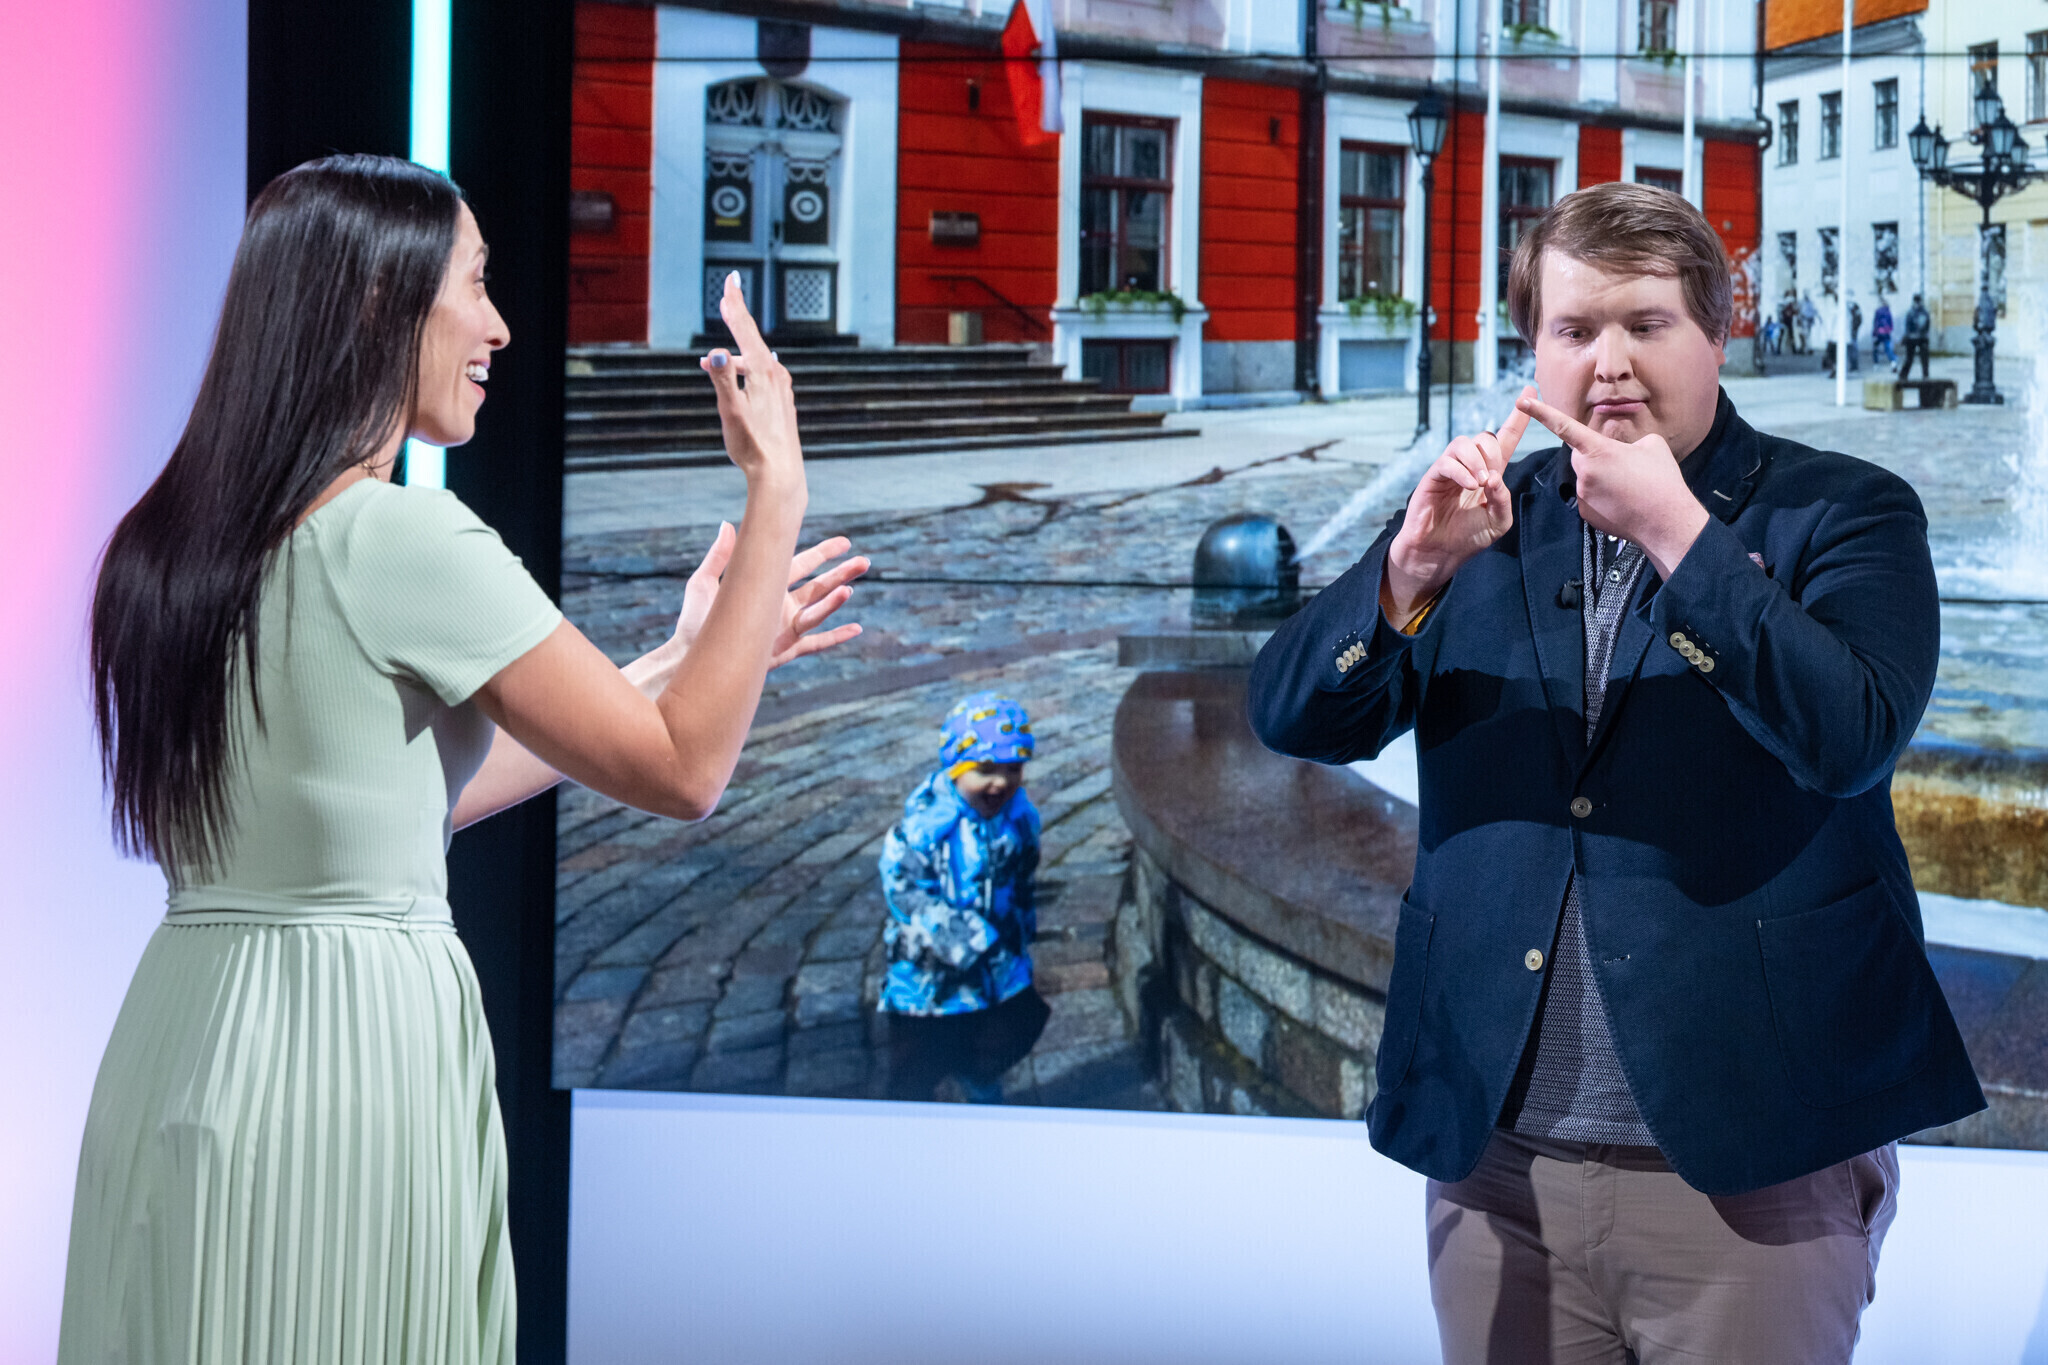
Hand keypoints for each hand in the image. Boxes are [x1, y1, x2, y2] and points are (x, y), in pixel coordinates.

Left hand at [659, 524, 868, 678]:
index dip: (823, 554)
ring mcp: (784, 627)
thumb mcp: (704, 583)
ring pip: (819, 610)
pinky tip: (855, 629)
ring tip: (850, 589)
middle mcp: (779, 605)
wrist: (689, 658)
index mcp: (765, 585)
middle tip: (865, 562)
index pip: (802, 564)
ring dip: (835, 600)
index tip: (844, 543)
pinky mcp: (783, 649)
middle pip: (818, 585)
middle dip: (841, 574)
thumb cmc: (694, 622)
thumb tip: (728, 524)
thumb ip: (720, 555)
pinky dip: (835, 637)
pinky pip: (815, 643)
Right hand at [700, 273, 803, 489]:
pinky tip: (747, 376)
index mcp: (762, 371)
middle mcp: (776, 375)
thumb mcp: (731, 412)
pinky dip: (748, 368)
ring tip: (712, 361)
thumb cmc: (753, 446)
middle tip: (729, 294)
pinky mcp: (783, 403)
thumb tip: (714, 353)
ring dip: (736, 352)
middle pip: (753, 338)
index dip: (735, 303)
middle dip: (738, 316)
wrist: (780, 476)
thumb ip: (722, 380)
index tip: (732, 279)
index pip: (745, 328)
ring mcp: (782, 389)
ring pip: (757, 360)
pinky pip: (764, 375)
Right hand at [1383, 386, 1535, 621]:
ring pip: (1463, 443)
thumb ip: (1504, 499)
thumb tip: (1494, 477)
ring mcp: (1450, 470)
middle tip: (1491, 478)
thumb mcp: (1498, 522)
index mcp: (1489, 474)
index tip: (1530, 391)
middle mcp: (1469, 467)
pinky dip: (1461, 471)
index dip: (1518, 418)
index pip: (1505, 438)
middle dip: (1491, 450)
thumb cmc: (1468, 539)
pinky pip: (1447, 461)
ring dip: (1476, 460)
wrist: (1439, 554)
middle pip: (1483, 437)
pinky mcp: (1433, 477)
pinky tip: (1469, 486)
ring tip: (1480, 483)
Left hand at [1515, 393, 1708, 579]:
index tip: (1520, 401)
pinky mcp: (1585, 513)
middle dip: (1595, 455)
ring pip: (1585, 476)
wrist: (1667, 522)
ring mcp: (1583, 494)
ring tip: (1628, 485)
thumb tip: (1626, 446)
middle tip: (1622, 464)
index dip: (1541, 412)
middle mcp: (1584, 471)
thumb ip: (1632, 439)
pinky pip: (1589, 497)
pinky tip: (1623, 501)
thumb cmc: (1663, 481)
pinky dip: (1602, 496)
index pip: (1564, 426)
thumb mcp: (1653, 445)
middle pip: (1580, 455)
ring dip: (1601, 476)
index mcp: (1598, 450)